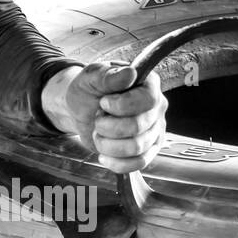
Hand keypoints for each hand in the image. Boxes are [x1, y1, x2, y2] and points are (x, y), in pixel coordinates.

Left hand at [41, 61, 166, 172]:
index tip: (103, 103)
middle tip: (98, 118)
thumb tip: (130, 73)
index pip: (148, 100)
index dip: (121, 106)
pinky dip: (116, 163)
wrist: (81, 111)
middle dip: (108, 126)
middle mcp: (156, 108)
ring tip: (99, 133)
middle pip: (139, 127)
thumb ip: (108, 75)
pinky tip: (103, 155)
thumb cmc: (89, 90)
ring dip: (108, 144)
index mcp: (148, 84)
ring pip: (137, 148)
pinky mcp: (148, 150)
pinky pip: (139, 163)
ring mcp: (155, 130)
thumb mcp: (91, 77)